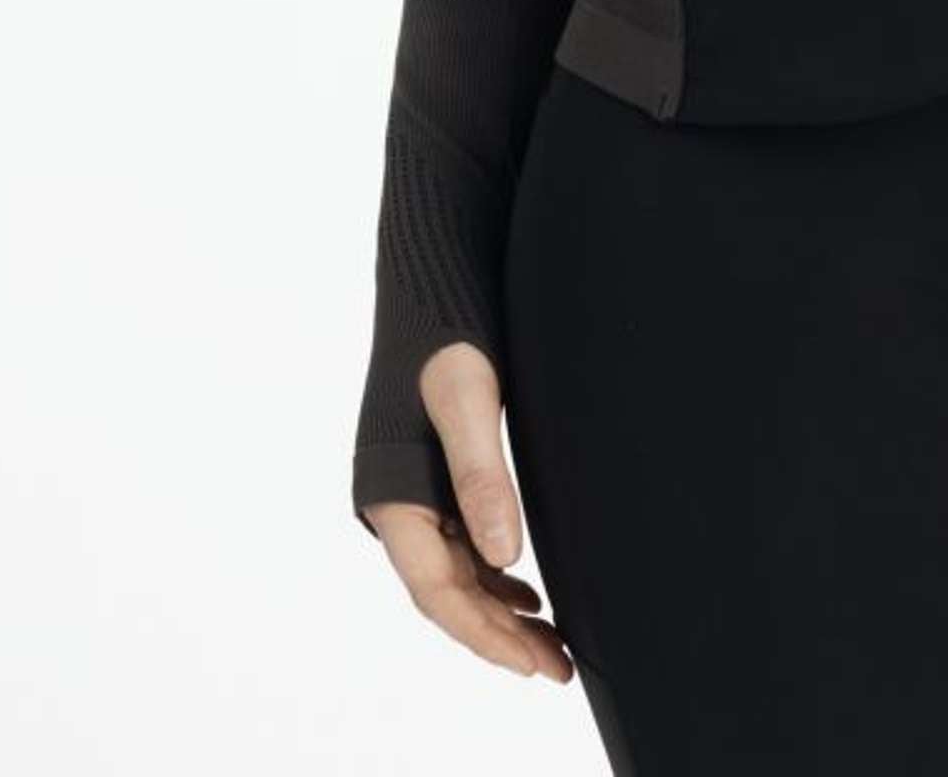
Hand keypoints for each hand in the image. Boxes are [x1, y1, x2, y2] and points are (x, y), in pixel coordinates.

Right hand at [360, 339, 574, 682]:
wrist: (430, 278)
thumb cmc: (446, 330)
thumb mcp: (468, 397)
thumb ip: (483, 475)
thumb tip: (506, 556)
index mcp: (392, 497)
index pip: (438, 591)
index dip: (484, 634)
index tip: (531, 663)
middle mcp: (395, 505)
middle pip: (448, 593)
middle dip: (498, 636)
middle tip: (555, 668)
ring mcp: (412, 494)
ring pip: (456, 573)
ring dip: (498, 611)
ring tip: (549, 643)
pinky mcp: (431, 477)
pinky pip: (459, 544)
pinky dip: (492, 574)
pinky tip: (526, 592)